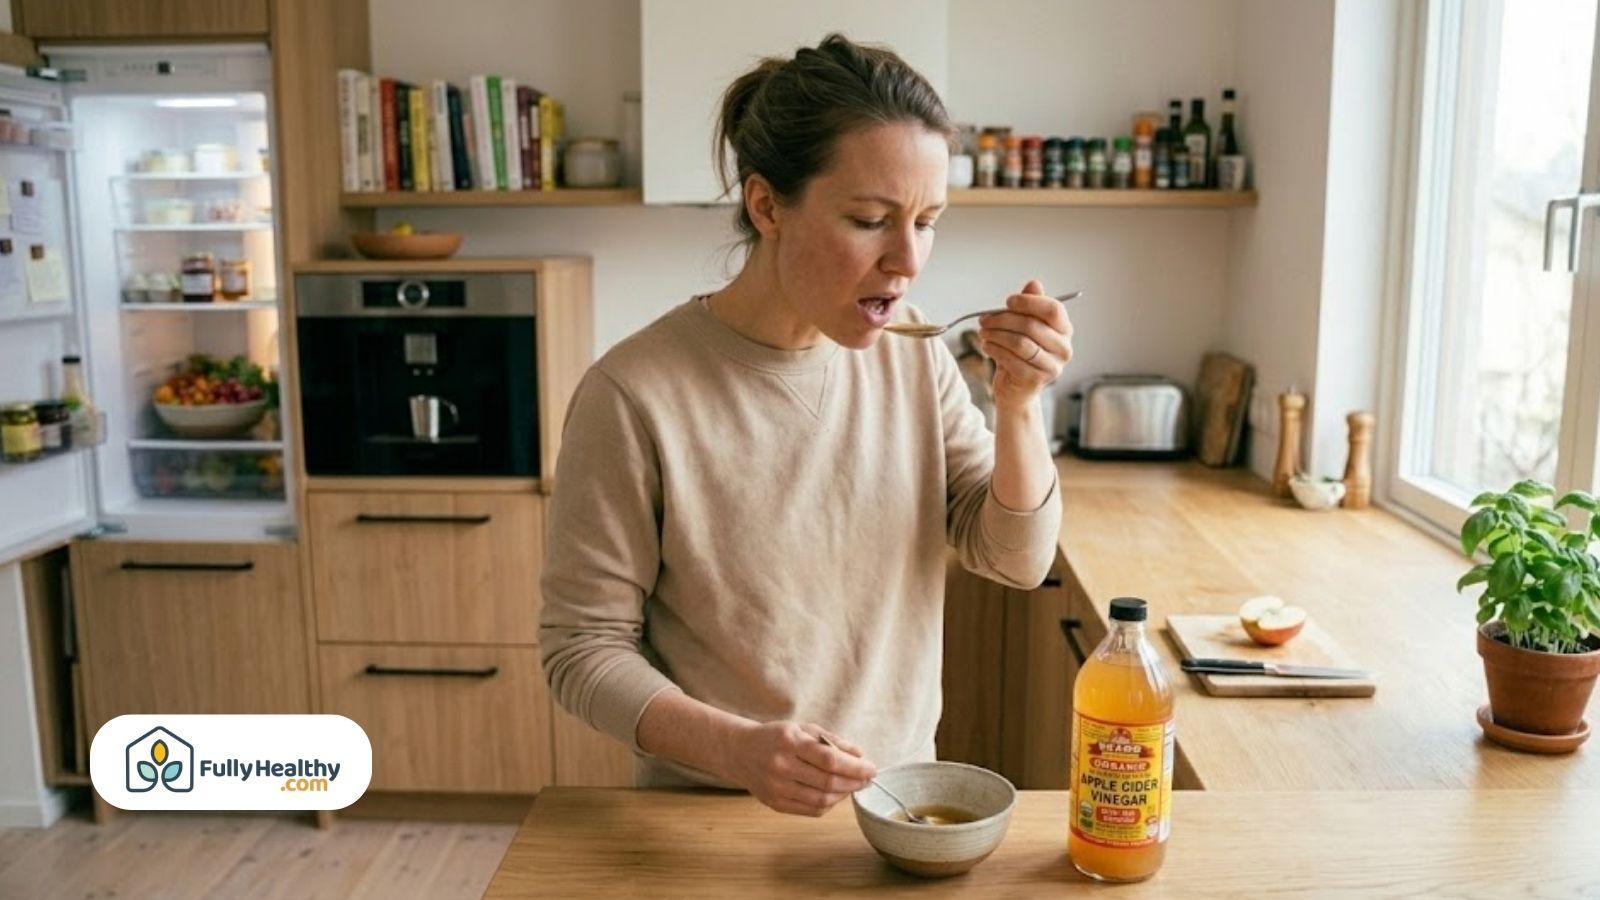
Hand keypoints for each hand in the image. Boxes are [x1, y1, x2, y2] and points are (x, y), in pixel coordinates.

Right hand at [719, 721, 875, 816]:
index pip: (830, 760)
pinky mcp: (775, 803)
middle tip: (867, 779)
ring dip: (844, 794)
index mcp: (790, 742)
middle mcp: (781, 766)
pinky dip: (829, 805)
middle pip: (828, 782)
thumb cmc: (777, 737)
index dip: (855, 767)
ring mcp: (777, 788)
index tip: (871, 768)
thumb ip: (832, 741)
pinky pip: (810, 810)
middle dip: (854, 782)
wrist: (740, 751)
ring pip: (821, 800)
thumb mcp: (803, 729)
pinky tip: (836, 794)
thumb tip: (860, 755)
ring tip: (853, 786)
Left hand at [976, 279, 1073, 411]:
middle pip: (1032, 326)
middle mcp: (1064, 349)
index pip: (1053, 310)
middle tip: (984, 319)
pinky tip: (986, 345)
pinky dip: (995, 350)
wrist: (1017, 389)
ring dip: (996, 335)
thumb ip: (1030, 306)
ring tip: (983, 332)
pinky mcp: (1036, 380)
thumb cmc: (1020, 353)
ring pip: (1020, 343)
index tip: (1008, 302)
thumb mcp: (1024, 327)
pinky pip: (1012, 360)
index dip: (1029, 303)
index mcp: (1064, 330)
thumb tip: (1034, 283)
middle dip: (1003, 319)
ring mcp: (1052, 366)